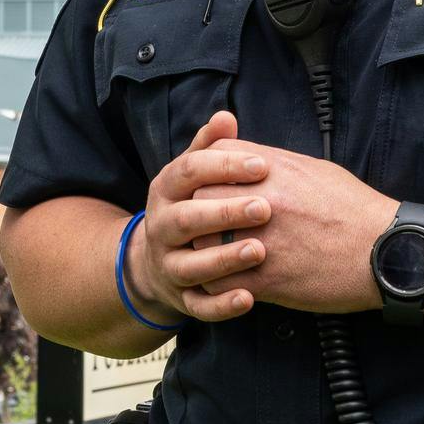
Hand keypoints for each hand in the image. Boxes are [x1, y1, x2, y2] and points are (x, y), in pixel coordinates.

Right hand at [127, 110, 274, 323]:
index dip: (223, 167)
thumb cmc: (190, 205)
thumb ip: (210, 148)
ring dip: (224, 259)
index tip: (262, 164)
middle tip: (265, 207)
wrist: (159, 260)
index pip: (188, 171)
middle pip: (186, 219)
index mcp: (165, 190)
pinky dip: (222, 305)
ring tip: (260, 250)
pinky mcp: (181, 299)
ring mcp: (169, 265)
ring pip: (190, 266)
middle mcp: (161, 227)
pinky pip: (198, 307)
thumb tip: (225, 117)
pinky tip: (249, 298)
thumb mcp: (193, 175)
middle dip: (224, 212)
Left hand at [193, 132, 394, 314]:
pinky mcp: (269, 281)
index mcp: (275, 171)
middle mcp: (264, 201)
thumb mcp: (314, 170)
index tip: (211, 186)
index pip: (214, 160)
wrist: (389, 252)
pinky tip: (228, 282)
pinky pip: (221, 283)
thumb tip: (247, 161)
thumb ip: (274, 163)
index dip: (207, 173)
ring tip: (214, 254)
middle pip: (201, 199)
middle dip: (199, 211)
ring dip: (204, 250)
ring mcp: (263, 240)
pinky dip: (218, 285)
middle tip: (207, 224)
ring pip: (204, 244)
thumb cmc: (355, 210)